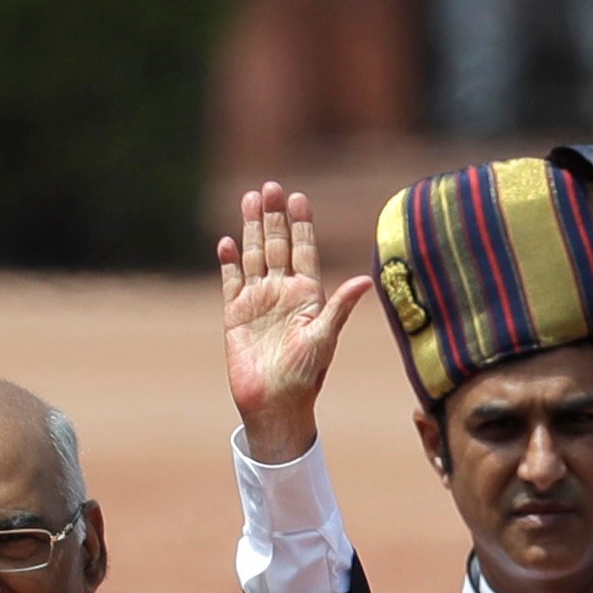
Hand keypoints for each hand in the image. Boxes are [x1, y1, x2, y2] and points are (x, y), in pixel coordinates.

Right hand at [217, 183, 371, 468]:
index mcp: (308, 295)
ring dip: (251, 230)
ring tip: (250, 199)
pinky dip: (229, 263)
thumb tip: (364, 281)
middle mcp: (283, 293)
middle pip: (277, 245)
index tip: (299, 198)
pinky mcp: (236, 315)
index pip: (305, 251)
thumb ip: (339, 307)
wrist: (275, 405)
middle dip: (274, 217)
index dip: (302, 225)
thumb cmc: (306, 377)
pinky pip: (232, 282)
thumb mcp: (325, 339)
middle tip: (270, 187)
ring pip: (254, 256)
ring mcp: (259, 302)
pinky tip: (227, 243)